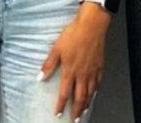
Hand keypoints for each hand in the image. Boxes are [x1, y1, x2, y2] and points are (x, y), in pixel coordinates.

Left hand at [39, 3, 109, 120]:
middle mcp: (82, 74)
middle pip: (79, 97)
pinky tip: (94, 94)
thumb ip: (49, 64)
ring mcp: (92, 71)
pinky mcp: (99, 66)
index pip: (65, 93)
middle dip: (76, 110)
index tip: (58, 113)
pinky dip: (95, 92)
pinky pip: (98, 83)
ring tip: (83, 111)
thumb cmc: (74, 35)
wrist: (92, 26)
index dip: (61, 105)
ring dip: (86, 104)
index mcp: (70, 70)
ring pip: (90, 93)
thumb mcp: (56, 48)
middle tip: (74, 118)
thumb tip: (40, 76)